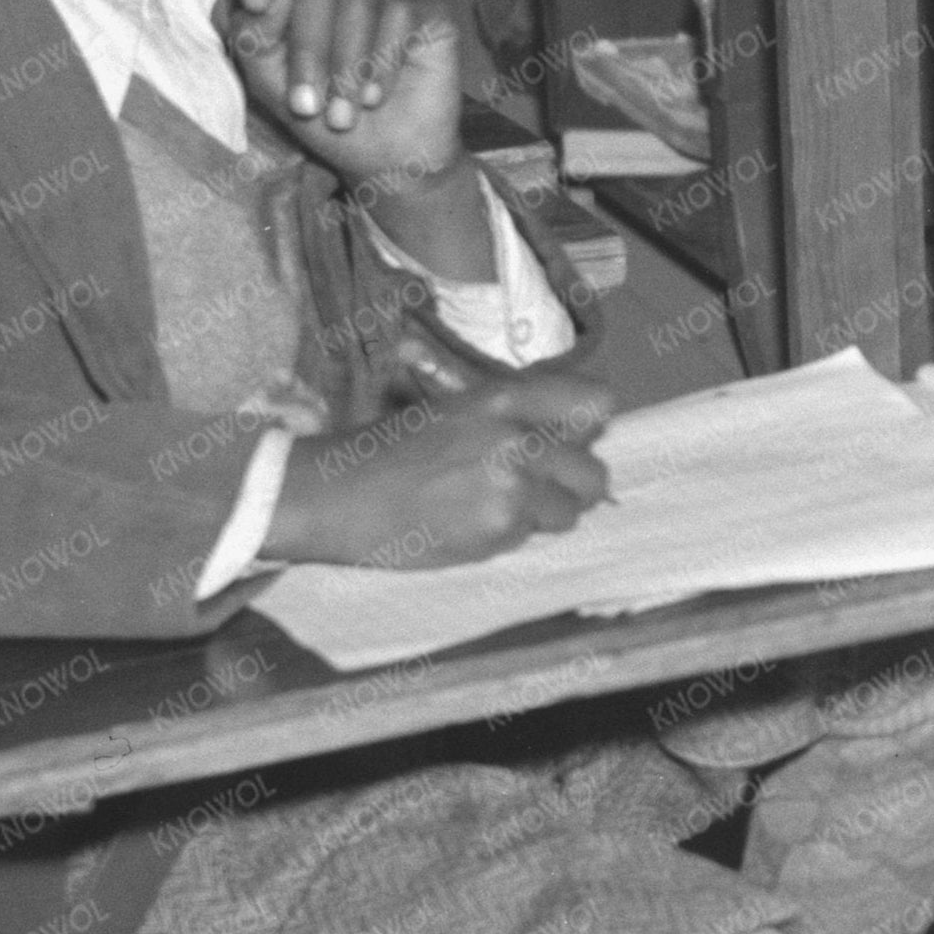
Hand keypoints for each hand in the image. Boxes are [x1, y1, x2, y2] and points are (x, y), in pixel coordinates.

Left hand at [228, 0, 469, 187]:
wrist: (387, 160)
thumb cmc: (326, 122)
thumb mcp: (272, 88)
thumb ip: (254, 40)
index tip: (253, 1)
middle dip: (308, 53)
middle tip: (308, 107)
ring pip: (359, 0)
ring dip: (347, 67)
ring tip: (344, 115)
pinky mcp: (428, 8)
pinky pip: (401, 10)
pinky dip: (383, 60)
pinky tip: (376, 96)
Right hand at [262, 390, 614, 569]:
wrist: (336, 495)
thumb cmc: (390, 451)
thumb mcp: (456, 410)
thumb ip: (516, 416)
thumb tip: (578, 434)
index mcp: (504, 397)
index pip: (598, 403)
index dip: (588, 430)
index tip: (569, 442)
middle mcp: (517, 436)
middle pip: (595, 472)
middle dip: (572, 486)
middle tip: (536, 488)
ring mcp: (513, 485)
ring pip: (570, 511)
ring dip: (543, 515)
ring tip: (494, 506)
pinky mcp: (499, 528)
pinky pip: (531, 536)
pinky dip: (509, 535)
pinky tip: (469, 524)